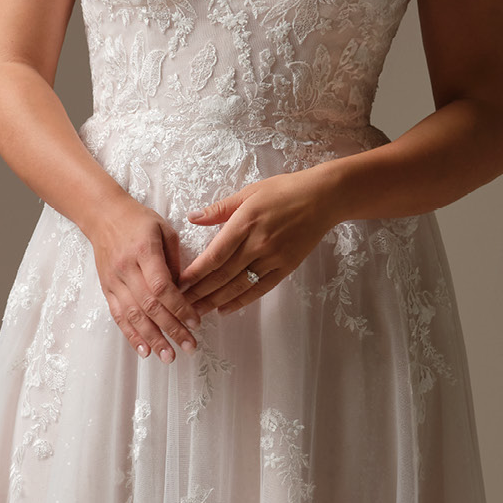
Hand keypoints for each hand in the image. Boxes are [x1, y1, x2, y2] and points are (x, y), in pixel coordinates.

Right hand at [85, 199, 201, 362]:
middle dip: (171, 329)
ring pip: (133, 316)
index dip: (179, 307)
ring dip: (152, 339)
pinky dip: (131, 335)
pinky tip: (144, 350)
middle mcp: (126, 269)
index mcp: (144, 251)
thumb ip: (175, 260)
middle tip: (189, 347)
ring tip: (168, 356)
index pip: (162, 286)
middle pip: (149, 306)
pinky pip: (119, 316)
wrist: (102, 215)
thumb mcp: (164, 230)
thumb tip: (185, 291)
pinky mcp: (107, 289)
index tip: (195, 322)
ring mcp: (114, 281)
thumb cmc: (138, 220)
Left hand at [177, 173, 336, 314]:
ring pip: (239, 285)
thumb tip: (192, 218)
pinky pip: (260, 288)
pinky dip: (241, 301)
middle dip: (200, 292)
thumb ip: (220, 209)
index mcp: (245, 223)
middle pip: (223, 275)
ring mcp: (273, 258)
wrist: (324, 198)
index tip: (179, 283)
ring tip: (197, 312)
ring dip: (216, 301)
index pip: (215, 255)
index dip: (196, 273)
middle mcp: (258, 244)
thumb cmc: (285, 190)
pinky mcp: (286, 267)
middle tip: (180, 305)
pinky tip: (225, 309)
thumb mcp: (249, 192)